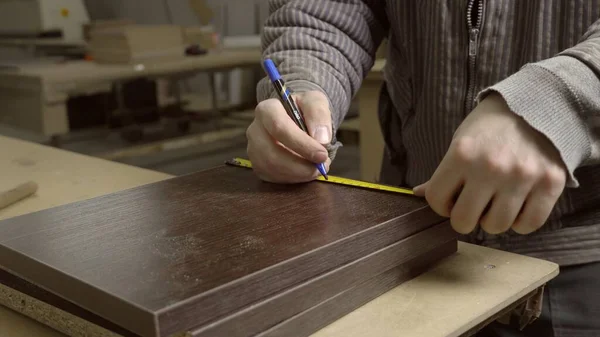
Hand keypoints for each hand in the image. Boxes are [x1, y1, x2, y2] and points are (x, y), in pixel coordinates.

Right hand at [246, 90, 331, 182]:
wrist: (297, 119)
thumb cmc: (304, 109)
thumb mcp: (315, 102)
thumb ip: (319, 115)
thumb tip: (321, 139)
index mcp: (267, 110)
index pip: (279, 128)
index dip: (301, 144)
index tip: (322, 154)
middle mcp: (255, 130)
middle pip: (272, 153)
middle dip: (300, 165)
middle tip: (322, 166)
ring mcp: (254, 149)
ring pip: (272, 169)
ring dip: (298, 174)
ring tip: (317, 168)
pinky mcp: (258, 165)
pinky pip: (273, 177)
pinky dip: (293, 179)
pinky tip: (306, 172)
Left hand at [413, 93, 566, 234]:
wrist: (537, 104)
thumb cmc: (491, 127)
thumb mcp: (460, 141)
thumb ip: (442, 172)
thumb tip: (418, 194)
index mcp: (462, 154)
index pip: (436, 200)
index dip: (440, 205)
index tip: (450, 199)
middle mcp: (490, 167)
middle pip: (463, 221)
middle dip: (464, 218)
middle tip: (473, 206)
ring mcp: (521, 176)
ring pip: (496, 227)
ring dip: (493, 220)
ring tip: (496, 203)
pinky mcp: (550, 183)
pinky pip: (529, 224)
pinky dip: (520, 223)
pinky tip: (517, 207)